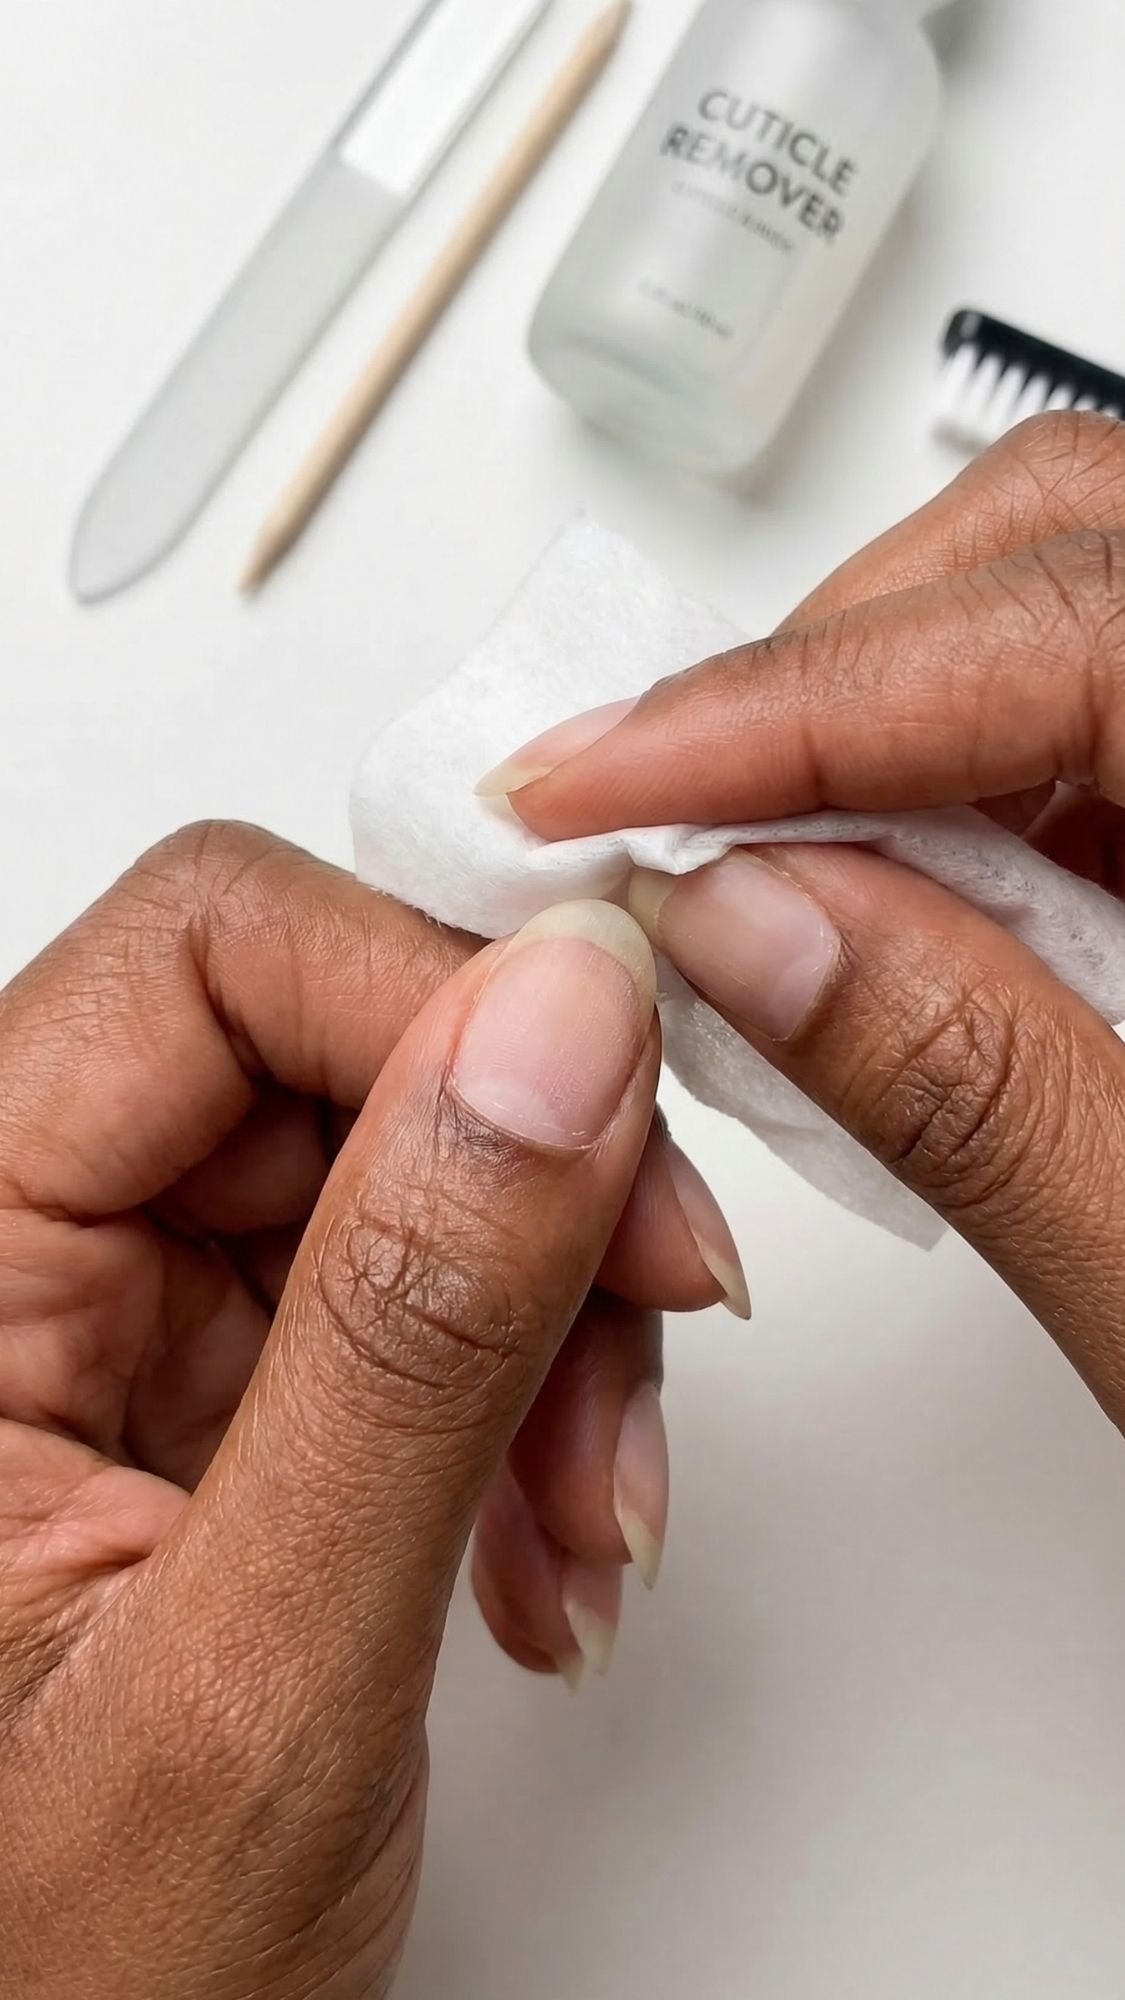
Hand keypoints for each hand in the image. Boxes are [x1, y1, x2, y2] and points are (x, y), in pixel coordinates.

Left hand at [0, 821, 739, 1998]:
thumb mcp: (256, 1677)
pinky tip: (541, 1536)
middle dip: (530, 1196)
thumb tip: (559, 1028)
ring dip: (551, 1318)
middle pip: (329, 1045)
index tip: (613, 1105)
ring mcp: (114, 1311)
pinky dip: (524, 1392)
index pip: (203, 955)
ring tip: (585, 1518)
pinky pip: (413, 1284)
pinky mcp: (207, 1376)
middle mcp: (12, 1250)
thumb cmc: (50, 1992)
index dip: (430, 997)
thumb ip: (412, 1335)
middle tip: (641, 1348)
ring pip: (405, 1160)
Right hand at [490, 413, 1124, 1430]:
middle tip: (660, 819)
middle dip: (834, 672)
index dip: (801, 701)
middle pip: (1083, 547)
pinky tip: (885, 909)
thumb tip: (741, 921)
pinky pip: (1107, 731)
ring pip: (1081, 612)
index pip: (1091, 634)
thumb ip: (977, 1091)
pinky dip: (963, 798)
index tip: (603, 778)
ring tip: (754, 878)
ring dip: (885, 734)